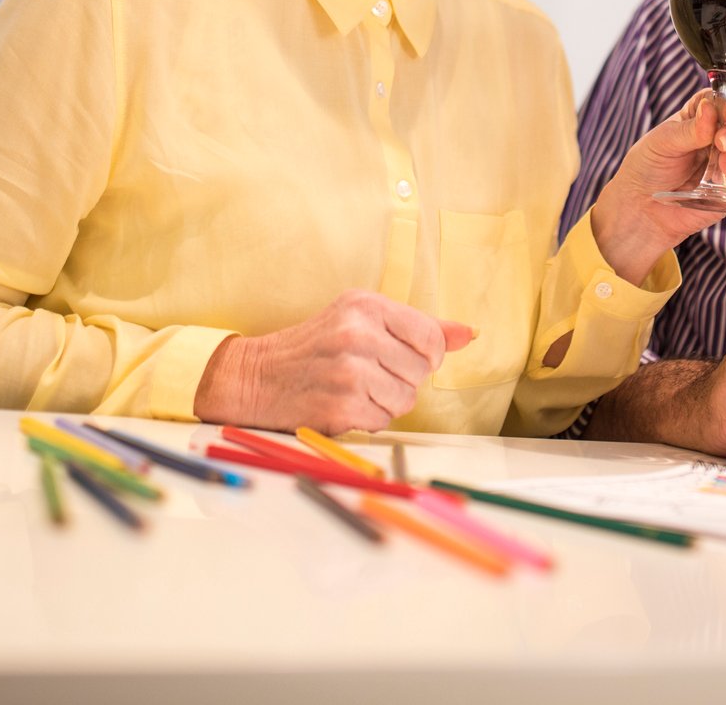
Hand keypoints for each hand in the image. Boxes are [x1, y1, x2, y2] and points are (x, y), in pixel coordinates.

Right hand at [191, 289, 474, 433]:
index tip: (402, 358)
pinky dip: (367, 419)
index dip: (425, 356)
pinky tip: (342, 404)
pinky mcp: (340, 405)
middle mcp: (357, 333)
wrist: (256, 376)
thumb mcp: (362, 320)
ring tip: (355, 389)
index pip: (431, 338)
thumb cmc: (315, 347)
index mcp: (366, 305)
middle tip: (367, 373)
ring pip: (406, 399)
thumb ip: (418, 327)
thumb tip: (469, 333)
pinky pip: (383, 421)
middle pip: (421, 373)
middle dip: (401, 380)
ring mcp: (348, 370)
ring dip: (386, 402)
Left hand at [588, 89, 725, 283]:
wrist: (639, 207)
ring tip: (725, 164)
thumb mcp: (662, 143)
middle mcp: (715, 137)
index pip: (720, 102)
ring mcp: (724, 162)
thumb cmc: (646, 168)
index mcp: (698, 118)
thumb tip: (710, 108)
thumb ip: (689, 129)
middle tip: (723, 142)